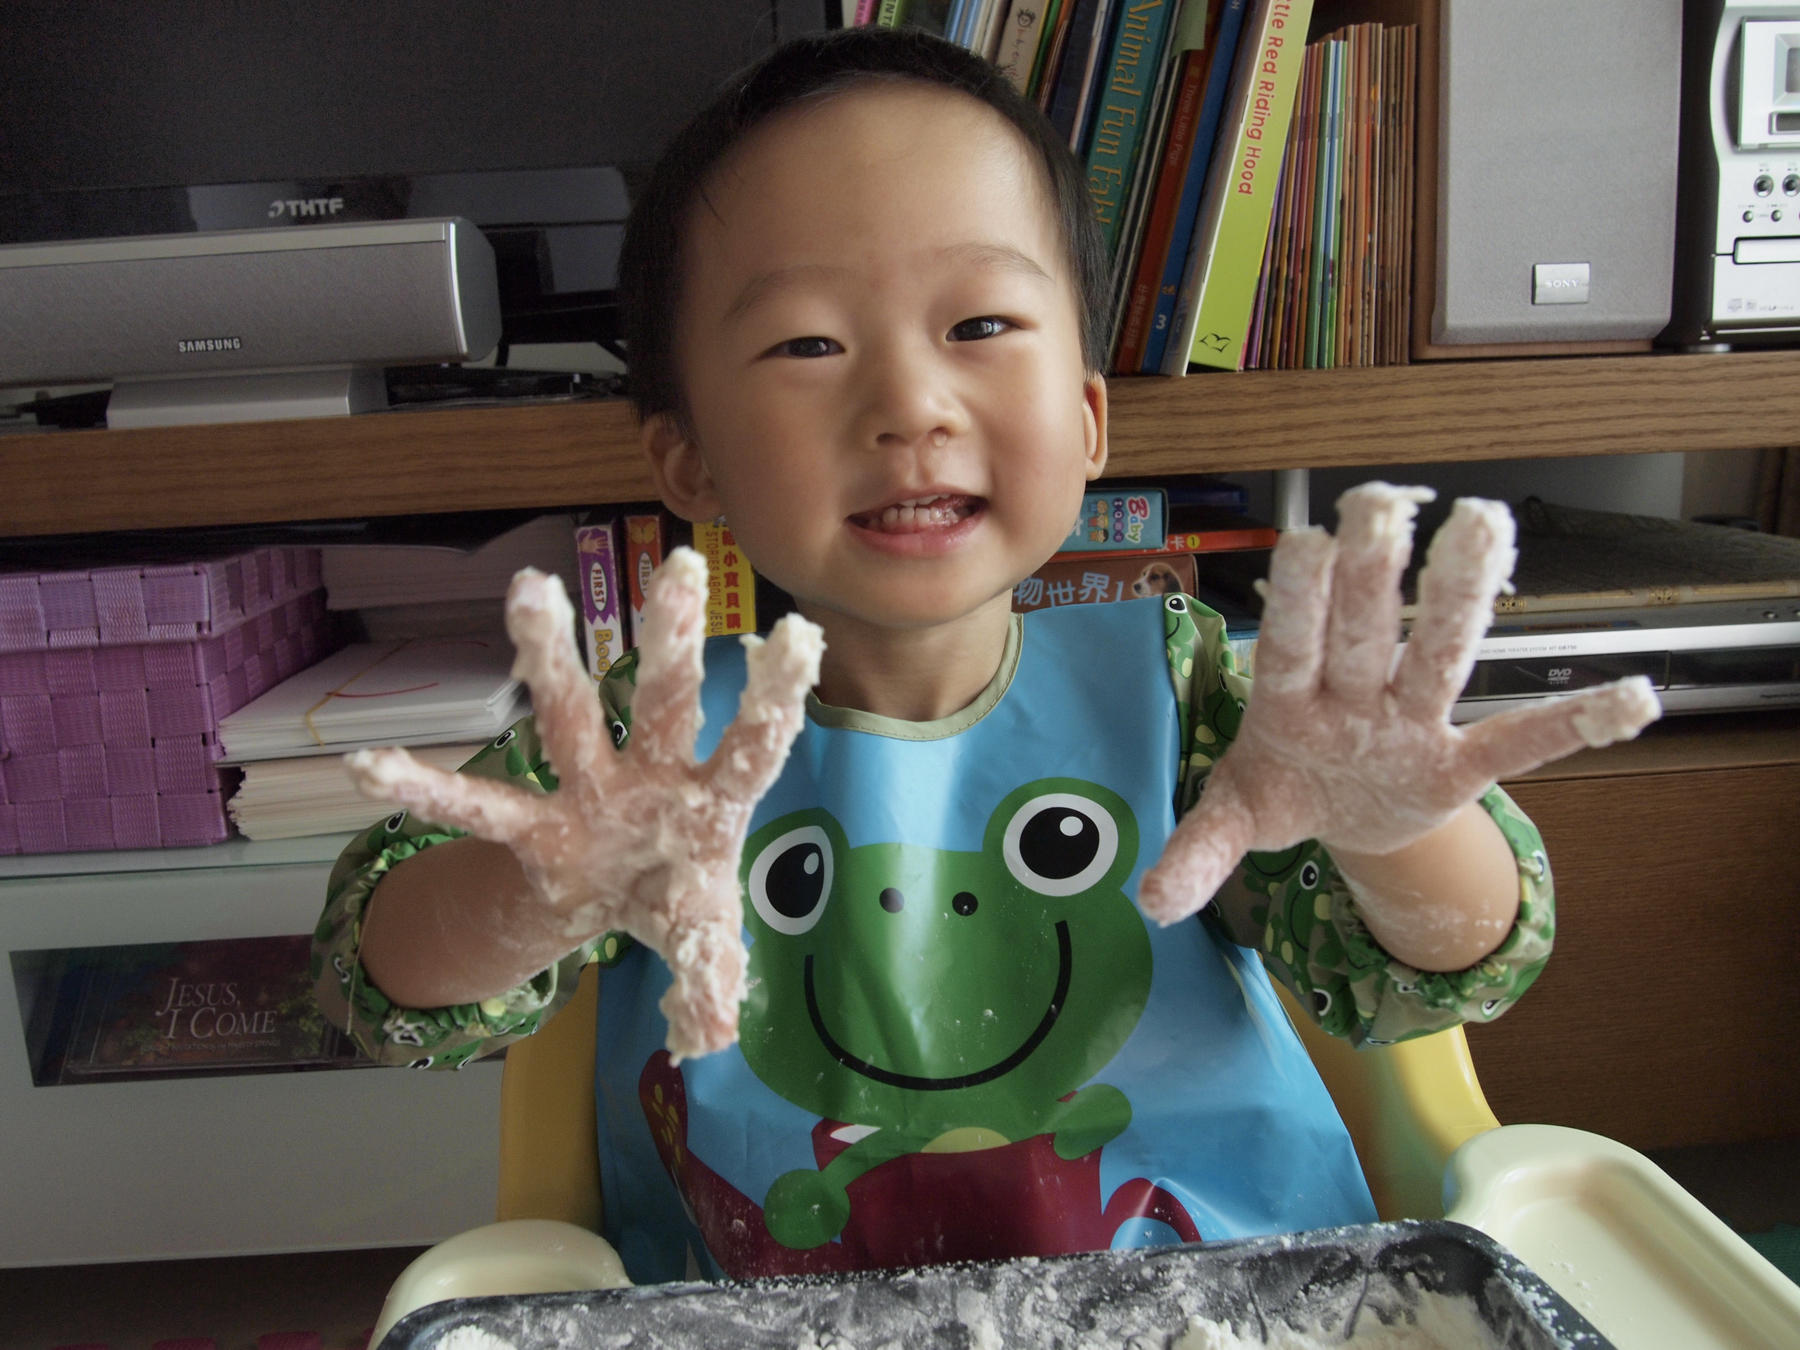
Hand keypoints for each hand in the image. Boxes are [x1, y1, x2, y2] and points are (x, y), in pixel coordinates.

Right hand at [343, 547, 823, 1059]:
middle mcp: (651, 778)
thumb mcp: (701, 946)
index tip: (802, 635)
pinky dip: (425, 790)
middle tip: (682, 568)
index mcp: (712, 804)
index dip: (774, 701)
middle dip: (670, 641)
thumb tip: (705, 1041)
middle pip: (664, 703)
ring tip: (530, 590)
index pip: (753, 748)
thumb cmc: (676, 896)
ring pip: (570, 716)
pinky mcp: (534, 824)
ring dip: (551, 658)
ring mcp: (587, 792)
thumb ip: (710, 985)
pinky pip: (476, 807)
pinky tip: (366, 767)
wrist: (616, 904)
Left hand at [1138, 483, 1659, 924]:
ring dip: (1461, 597)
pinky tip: (1635, 698)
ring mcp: (1409, 724)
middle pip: (1365, 631)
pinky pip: (1521, 742)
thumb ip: (1197, 850)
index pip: (1292, 643)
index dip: (1300, 598)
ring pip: (1439, 654)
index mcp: (1289, 703)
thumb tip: (1147, 902)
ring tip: (1488, 526)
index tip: (1307, 540)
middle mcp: (1353, 698)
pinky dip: (1575, 725)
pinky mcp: (1456, 762)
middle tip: (1384, 499)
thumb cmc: (1284, 791)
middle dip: (1374, 572)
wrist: (1341, 820)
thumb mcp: (1236, 820)